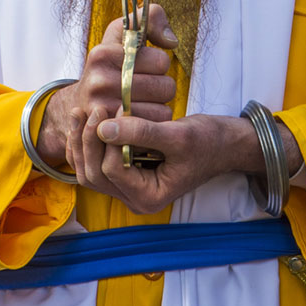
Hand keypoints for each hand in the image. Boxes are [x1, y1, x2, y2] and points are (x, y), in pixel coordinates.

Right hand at [36, 4, 177, 168]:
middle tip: (147, 87)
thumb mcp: (121, 33)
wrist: (80, 105)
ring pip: (163, 111)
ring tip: (143, 102)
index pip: (160, 60)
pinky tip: (141, 118)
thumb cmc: (109, 65)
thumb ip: (150, 17)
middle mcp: (99, 82)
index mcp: (103, 54)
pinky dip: (154, 126)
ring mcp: (104, 111)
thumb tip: (171, 42)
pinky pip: (153, 130)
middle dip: (162, 87)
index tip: (145, 66)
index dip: (159, 64)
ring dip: (160, 108)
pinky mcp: (112, 135)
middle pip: (165, 87)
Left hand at [70, 110, 303, 214]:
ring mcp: (129, 188)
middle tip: (92, 108)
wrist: (224, 143)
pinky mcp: (127, 174)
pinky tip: (86, 122)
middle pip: (93, 175)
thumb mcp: (177, 135)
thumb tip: (103, 127)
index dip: (108, 137)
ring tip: (81, 112)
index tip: (117, 107)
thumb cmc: (208, 141)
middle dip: (87, 141)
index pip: (111, 170)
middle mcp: (135, 198)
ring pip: (89, 171)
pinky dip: (89, 145)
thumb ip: (141, 132)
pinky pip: (96, 164)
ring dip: (82, 142)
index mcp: (149, 196)